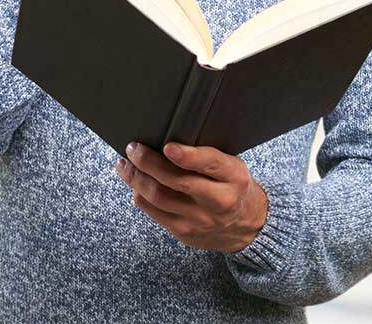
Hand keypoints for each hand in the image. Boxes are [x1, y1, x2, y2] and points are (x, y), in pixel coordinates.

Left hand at [115, 140, 268, 252]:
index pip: (210, 163)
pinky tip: (135, 184)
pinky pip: (154, 213)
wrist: (245, 225)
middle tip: (133, 148)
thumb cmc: (232, 186)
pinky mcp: (184, 232)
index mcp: (234, 177)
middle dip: (148, 163)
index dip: (187, 156)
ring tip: (125, 165)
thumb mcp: (232, 167)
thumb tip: (167, 139)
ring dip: (136, 178)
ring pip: (159, 197)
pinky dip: (140, 195)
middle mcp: (218, 200)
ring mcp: (200, 219)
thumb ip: (207, 156)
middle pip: (176, 181)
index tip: (168, 147)